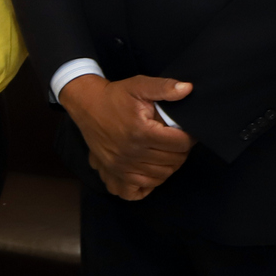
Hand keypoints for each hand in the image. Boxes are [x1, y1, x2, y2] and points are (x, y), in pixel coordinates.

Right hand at [59, 73, 194, 199]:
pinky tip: (152, 169)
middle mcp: (132, 152)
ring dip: (169, 165)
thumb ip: (164, 87)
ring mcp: (122, 166)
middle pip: (173, 161)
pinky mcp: (114, 172)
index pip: (180, 144)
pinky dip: (151, 182)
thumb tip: (188, 88)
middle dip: (180, 151)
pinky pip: (140, 189)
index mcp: (141, 132)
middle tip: (176, 140)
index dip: (189, 137)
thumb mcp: (139, 85)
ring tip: (166, 152)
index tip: (186, 131)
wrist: (87, 105)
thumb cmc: (115, 96)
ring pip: (161, 176)